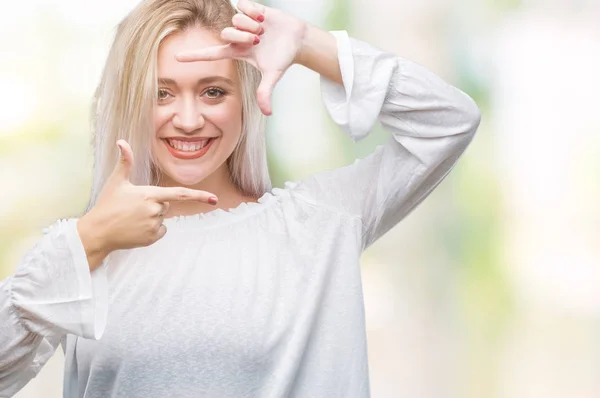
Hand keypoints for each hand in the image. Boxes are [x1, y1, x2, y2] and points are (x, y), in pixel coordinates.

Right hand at [78, 140, 217, 269]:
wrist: (97, 232)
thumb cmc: (107, 204)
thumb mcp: (116, 181)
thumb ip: (125, 161)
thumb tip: (121, 141)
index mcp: (150, 194)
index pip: (180, 194)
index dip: (199, 196)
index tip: (214, 199)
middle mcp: (155, 210)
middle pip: (167, 205)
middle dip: (155, 204)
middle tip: (134, 207)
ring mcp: (154, 225)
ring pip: (163, 218)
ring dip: (152, 217)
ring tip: (132, 218)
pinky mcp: (152, 238)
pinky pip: (161, 230)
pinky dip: (152, 230)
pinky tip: (136, 228)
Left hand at [175, 0, 306, 115]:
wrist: (297, 39)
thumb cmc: (283, 57)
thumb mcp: (273, 75)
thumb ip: (266, 92)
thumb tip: (267, 113)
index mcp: (237, 52)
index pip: (211, 54)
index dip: (194, 56)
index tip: (176, 58)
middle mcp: (237, 37)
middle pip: (226, 33)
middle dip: (243, 36)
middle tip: (258, 40)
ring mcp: (242, 23)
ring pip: (236, 20)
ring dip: (252, 25)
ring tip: (264, 30)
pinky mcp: (250, 9)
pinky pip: (243, 6)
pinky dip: (254, 12)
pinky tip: (263, 18)